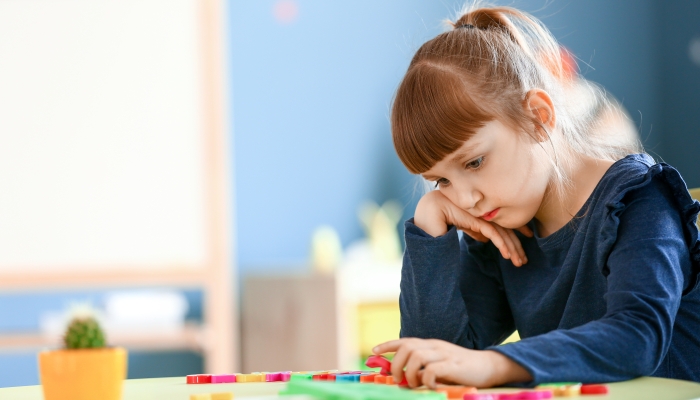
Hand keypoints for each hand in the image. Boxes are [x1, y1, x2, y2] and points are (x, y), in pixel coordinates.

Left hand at [372, 338, 531, 388]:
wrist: (489, 366)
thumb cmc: (462, 369)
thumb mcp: (440, 363)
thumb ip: (424, 366)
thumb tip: (403, 375)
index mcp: (431, 345)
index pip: (405, 340)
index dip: (388, 345)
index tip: (374, 351)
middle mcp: (435, 346)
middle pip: (407, 347)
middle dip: (396, 364)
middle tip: (398, 380)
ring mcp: (444, 355)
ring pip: (416, 356)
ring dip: (409, 373)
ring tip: (414, 384)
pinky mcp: (453, 366)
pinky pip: (432, 370)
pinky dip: (426, 379)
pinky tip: (430, 386)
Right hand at [414, 190, 531, 266]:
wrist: (429, 209)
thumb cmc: (442, 216)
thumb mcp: (463, 225)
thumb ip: (474, 229)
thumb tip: (485, 238)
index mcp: (482, 213)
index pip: (503, 224)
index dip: (516, 234)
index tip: (524, 245)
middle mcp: (485, 213)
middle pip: (507, 229)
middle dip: (517, 246)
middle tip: (523, 260)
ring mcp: (482, 215)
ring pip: (503, 233)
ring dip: (513, 248)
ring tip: (519, 262)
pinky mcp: (476, 220)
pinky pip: (493, 233)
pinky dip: (502, 244)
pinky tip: (507, 255)